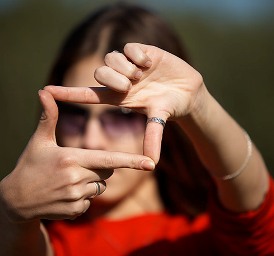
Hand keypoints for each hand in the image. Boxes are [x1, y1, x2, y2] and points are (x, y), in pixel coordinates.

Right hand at [0, 90, 154, 221]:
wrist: (15, 200)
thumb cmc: (29, 166)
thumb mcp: (39, 141)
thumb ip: (49, 117)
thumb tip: (44, 92)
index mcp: (71, 159)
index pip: (108, 159)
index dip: (131, 161)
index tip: (151, 164)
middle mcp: (76, 179)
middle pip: (107, 170)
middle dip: (99, 166)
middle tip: (76, 165)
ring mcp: (76, 198)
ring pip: (100, 187)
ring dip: (90, 182)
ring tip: (66, 181)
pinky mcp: (75, 212)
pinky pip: (90, 202)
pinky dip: (82, 197)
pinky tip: (64, 195)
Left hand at [44, 43, 204, 161]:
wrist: (188, 92)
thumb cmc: (170, 107)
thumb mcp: (159, 121)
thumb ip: (153, 137)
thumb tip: (153, 164)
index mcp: (119, 98)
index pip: (88, 95)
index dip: (68, 94)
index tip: (46, 92)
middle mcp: (121, 80)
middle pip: (100, 73)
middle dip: (113, 78)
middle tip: (130, 85)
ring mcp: (131, 65)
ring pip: (111, 58)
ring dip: (126, 68)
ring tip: (142, 75)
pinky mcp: (142, 52)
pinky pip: (129, 48)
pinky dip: (138, 56)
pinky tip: (149, 64)